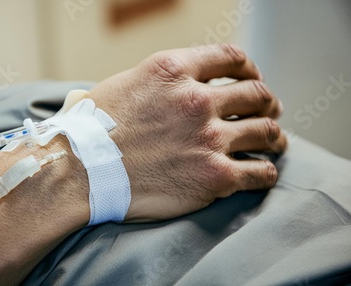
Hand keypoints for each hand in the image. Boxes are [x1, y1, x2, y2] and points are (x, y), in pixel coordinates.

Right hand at [88, 44, 286, 221]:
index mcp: (173, 71)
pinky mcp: (213, 176)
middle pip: (257, 94)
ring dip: (275, 137)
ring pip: (266, 132)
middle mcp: (196, 100)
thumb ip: (162, 81)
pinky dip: (266, 172)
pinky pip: (260, 173)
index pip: (231, 58)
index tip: (252, 78)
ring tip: (275, 143)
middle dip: (268, 102)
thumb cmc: (92, 131)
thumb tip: (182, 87)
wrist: (78, 173)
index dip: (250, 68)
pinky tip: (262, 172)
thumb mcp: (125, 84)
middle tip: (269, 111)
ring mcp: (208, 138)